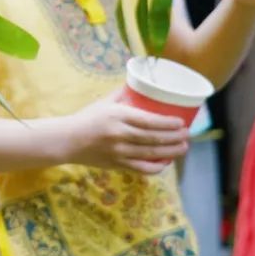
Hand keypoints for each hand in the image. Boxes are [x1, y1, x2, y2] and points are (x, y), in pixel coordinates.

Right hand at [61, 92, 189, 174]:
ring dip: (171, 151)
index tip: (181, 122)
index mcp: (117, 116)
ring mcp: (119, 152)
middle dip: (175, 137)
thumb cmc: (86, 118)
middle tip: (187, 135)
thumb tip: (143, 86)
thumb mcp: (104, 103)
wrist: (67, 140)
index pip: (149, 121)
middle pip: (154, 138)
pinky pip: (142, 168)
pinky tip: (165, 162)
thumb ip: (123, 96)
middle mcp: (120, 134)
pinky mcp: (117, 165)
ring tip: (183, 148)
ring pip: (152, 154)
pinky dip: (157, 167)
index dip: (168, 123)